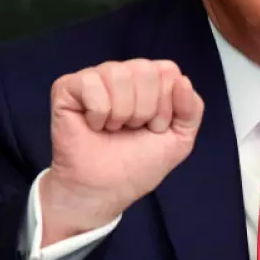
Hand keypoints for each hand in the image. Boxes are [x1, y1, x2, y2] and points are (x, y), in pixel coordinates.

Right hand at [40, 59, 203, 245]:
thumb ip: (192, 109)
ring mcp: (95, 77)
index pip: (168, 70)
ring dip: (121, 113)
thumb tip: (182, 80)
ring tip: (113, 128)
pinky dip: (98, 113)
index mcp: (151, 80)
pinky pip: (91, 84)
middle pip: (146, 69)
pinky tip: (93, 125)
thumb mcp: (179, 139)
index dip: (165, 105)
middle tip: (132, 129)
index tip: (154, 128)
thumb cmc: (138, 164)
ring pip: (119, 74)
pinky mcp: (67, 87)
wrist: (105, 189)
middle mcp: (124, 73)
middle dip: (145, 109)